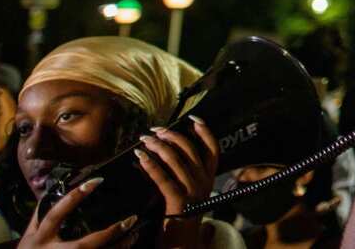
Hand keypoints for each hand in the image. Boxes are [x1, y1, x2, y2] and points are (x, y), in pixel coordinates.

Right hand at [18, 178, 136, 248]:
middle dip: (109, 234)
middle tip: (131, 219)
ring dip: (118, 248)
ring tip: (134, 235)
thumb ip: (41, 214)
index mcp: (40, 237)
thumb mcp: (30, 234)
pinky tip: (126, 246)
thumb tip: (54, 189)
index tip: (98, 180)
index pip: (56, 214)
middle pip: (84, 245)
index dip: (75, 197)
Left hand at [133, 115, 219, 248]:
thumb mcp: (187, 195)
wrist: (182, 247)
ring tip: (145, 140)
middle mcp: (204, 183)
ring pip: (176, 160)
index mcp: (209, 180)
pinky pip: (163, 178)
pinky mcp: (178, 202)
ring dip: (158, 146)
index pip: (213, 150)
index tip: (193, 119)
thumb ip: (179, 177)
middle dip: (172, 136)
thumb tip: (160, 155)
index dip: (205, 132)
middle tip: (155, 130)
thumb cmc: (180, 221)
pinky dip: (150, 165)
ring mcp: (193, 192)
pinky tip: (140, 157)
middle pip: (191, 150)